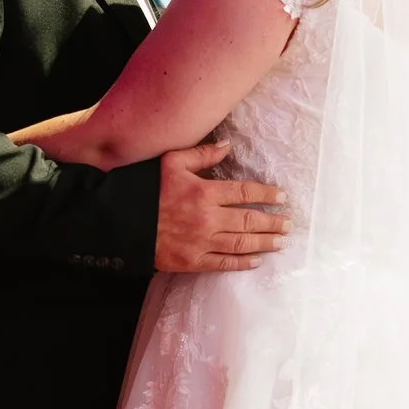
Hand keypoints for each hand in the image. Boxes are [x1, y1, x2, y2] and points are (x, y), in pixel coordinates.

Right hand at [156, 141, 285, 273]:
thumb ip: (202, 154)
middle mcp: (208, 219)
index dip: (267, 195)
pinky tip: (256, 261)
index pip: (245, 193)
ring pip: (241, 244)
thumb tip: (228, 145)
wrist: (120, 222)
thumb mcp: (171, 161)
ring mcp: (201, 242)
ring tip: (280, 242)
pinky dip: (242, 263)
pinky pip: (223, 264)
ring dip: (264, 242)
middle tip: (289, 223)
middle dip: (273, 222)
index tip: (282, 197)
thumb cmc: (144, 188)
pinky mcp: (191, 261)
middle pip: (249, 221)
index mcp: (205, 192)